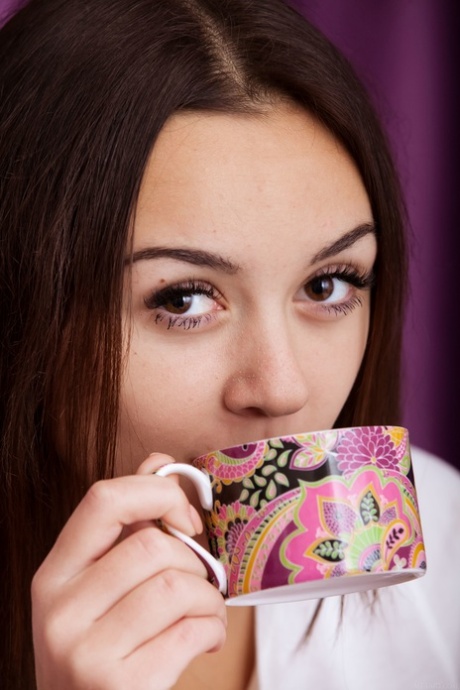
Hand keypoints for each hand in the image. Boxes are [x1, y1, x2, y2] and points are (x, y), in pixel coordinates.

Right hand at [31, 454, 226, 689]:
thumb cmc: (102, 649)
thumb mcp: (98, 589)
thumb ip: (128, 526)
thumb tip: (161, 462)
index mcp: (54, 575)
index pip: (104, 499)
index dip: (158, 494)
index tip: (186, 518)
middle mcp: (59, 610)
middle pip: (151, 546)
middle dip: (194, 560)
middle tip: (201, 581)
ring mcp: (83, 652)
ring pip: (176, 586)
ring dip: (210, 598)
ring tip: (206, 613)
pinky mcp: (117, 686)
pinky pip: (190, 630)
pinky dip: (214, 629)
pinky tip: (206, 639)